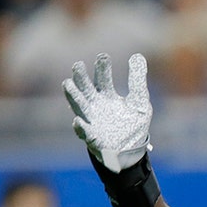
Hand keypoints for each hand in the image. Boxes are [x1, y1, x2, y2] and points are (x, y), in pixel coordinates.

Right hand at [62, 53, 151, 172]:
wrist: (133, 151)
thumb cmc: (133, 125)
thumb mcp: (139, 101)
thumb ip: (137, 80)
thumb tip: (138, 56)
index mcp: (106, 96)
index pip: (102, 78)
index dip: (102, 68)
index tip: (103, 56)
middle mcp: (95, 106)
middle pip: (85, 89)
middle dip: (81, 77)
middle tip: (77, 65)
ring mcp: (92, 121)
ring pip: (79, 107)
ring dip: (73, 96)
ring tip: (67, 84)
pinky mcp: (94, 138)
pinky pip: (84, 132)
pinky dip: (80, 127)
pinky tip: (78, 121)